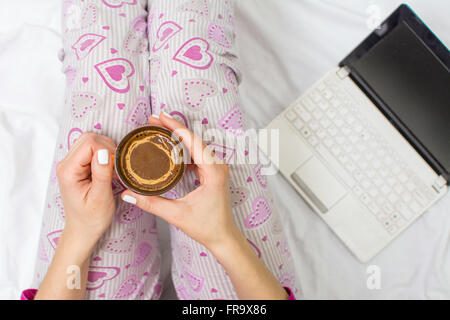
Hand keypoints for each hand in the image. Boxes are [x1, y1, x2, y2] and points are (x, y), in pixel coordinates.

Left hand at [56, 132, 115, 242]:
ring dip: (106, 151)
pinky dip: (104, 155)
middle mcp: (66, 163)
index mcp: (68, 171)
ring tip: (111, 171)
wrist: (83, 229)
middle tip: (114, 169)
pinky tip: (107, 170)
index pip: (89, 143)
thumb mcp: (101, 198)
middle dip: (107, 149)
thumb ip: (102, 173)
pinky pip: (92, 149)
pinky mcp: (78, 164)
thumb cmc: (92, 218)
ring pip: (91, 140)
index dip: (106, 151)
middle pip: (89, 137)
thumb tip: (104, 152)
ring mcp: (71, 163)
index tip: (114, 169)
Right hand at [121, 113, 240, 251]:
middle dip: (173, 128)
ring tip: (159, 129)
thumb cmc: (207, 227)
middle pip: (194, 139)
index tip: (160, 116)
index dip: (175, 127)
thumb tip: (128, 195)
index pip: (193, 141)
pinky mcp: (214, 173)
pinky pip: (198, 154)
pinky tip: (170, 148)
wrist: (224, 237)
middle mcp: (218, 166)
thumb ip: (151, 204)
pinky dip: (184, 148)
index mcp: (213, 172)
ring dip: (178, 136)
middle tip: (153, 119)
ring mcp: (217, 168)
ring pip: (196, 145)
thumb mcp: (176, 215)